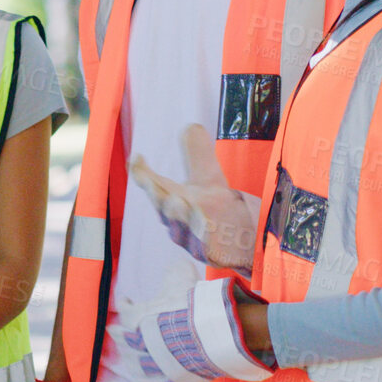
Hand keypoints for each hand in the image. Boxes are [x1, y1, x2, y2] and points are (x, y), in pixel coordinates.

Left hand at [121, 278, 274, 381]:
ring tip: (127, 359)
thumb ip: (177, 270)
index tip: (126, 301)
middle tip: (116, 332)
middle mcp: (144, 341)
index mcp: (143, 316)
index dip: (125, 306)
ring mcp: (158, 363)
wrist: (215, 329)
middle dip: (120, 335)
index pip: (126, 310)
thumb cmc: (196, 301)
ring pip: (136, 366)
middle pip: (125, 340)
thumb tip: (179, 261)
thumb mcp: (183, 277)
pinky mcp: (174, 380)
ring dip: (129, 361)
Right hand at [128, 124, 260, 270]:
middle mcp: (178, 223)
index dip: (142, 174)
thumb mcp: (209, 179)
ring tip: (180, 201)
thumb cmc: (221, 210)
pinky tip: (206, 224)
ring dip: (179, 216)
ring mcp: (193, 241)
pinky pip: (206, 248)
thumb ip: (198, 155)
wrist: (244, 241)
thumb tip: (190, 125)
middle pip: (163, 210)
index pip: (153, 186)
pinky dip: (203, 237)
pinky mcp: (213, 256)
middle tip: (154, 184)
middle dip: (158, 198)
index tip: (137, 159)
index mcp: (173, 201)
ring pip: (181, 230)